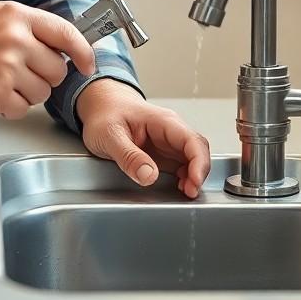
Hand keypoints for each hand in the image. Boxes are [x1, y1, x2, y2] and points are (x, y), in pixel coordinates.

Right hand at [0, 1, 96, 118]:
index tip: (87, 64)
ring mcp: (7, 66)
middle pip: (57, 69)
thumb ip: (32, 29)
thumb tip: (68, 48)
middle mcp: (15, 38)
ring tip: (1, 82)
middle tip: (19, 73)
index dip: (83, 52)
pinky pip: (23, 109)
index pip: (66, 33)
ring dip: (26, 94)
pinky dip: (10, 108)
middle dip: (44, 77)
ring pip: (43, 93)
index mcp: (18, 15)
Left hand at [77, 80, 211, 197]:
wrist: (102, 106)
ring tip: (186, 193)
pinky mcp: (164, 153)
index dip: (198, 163)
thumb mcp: (109, 135)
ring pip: (193, 159)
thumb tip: (149, 175)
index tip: (193, 182)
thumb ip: (129, 156)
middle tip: (190, 192)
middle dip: (199, 173)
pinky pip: (183, 165)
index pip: (192, 140)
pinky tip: (180, 187)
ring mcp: (168, 142)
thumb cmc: (105, 114)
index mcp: (162, 121)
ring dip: (194, 177)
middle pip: (198, 150)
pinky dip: (186, 178)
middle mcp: (170, 131)